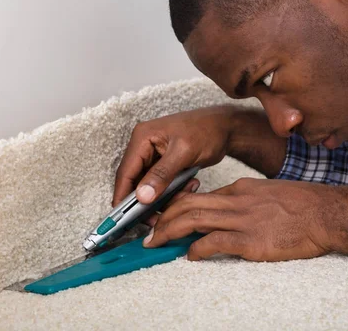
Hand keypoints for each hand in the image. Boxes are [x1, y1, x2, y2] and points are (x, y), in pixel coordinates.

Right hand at [113, 106, 239, 206]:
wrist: (225, 128)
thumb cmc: (207, 130)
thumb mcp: (184, 152)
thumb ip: (162, 174)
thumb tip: (142, 196)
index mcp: (142, 137)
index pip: (125, 172)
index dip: (122, 197)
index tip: (123, 219)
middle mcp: (143, 146)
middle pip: (135, 182)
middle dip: (147, 201)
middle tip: (159, 217)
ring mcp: (153, 156)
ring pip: (149, 187)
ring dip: (164, 196)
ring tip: (186, 191)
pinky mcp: (164, 164)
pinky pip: (161, 185)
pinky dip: (172, 191)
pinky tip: (190, 186)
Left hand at [144, 178, 347, 266]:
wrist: (326, 213)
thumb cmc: (302, 204)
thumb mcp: (268, 192)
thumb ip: (244, 199)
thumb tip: (225, 209)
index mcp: (240, 188)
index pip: (198, 195)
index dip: (176, 207)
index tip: (164, 217)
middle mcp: (236, 201)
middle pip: (188, 204)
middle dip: (163, 218)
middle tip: (149, 232)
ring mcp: (242, 220)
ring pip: (193, 220)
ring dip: (168, 232)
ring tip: (155, 243)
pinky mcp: (251, 240)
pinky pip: (213, 243)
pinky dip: (196, 249)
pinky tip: (189, 256)